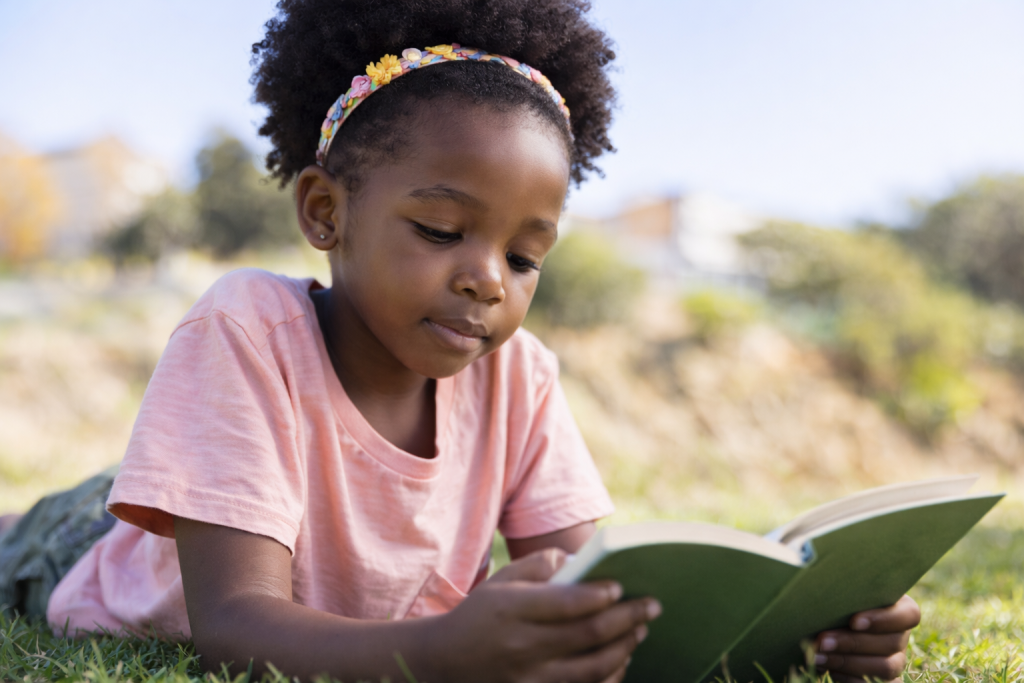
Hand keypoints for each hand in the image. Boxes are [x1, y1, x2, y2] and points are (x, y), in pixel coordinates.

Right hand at [435, 548, 661, 682]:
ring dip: (624, 648)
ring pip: (592, 668)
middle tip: (652, 606)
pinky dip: (609, 676)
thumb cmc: (480, 615)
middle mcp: (522, 646)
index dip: (598, 596)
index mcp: (512, 610)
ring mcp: (530, 678)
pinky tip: (621, 659)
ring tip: (640, 630)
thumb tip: (577, 560)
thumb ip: (537, 567)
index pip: (565, 603)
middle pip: (587, 636)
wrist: (444, 663)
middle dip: (627, 619)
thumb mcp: (500, 582)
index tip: (621, 587)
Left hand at [814, 594, 920, 682]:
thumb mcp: (843, 591)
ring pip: (885, 668)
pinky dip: (851, 680)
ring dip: (848, 663)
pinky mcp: (885, 680)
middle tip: (822, 640)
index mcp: (899, 609)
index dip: (883, 620)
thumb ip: (843, 590)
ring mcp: (895, 660)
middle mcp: (900, 636)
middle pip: (891, 643)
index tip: (854, 621)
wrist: (828, 622)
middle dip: (853, 643)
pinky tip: (829, 670)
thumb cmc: (837, 598)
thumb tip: (825, 587)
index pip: (909, 615)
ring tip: (818, 656)